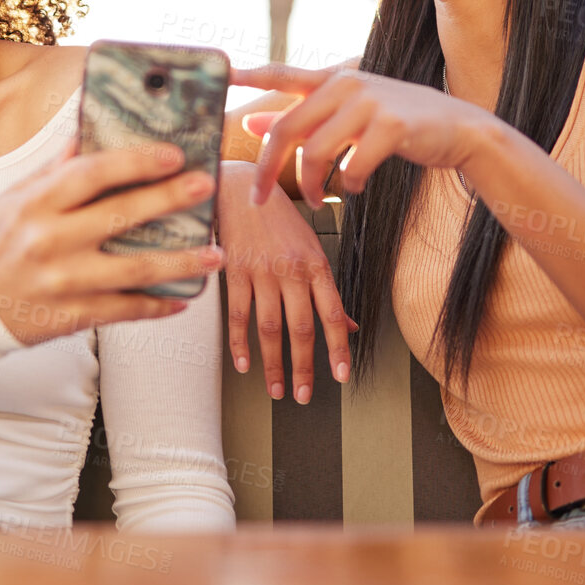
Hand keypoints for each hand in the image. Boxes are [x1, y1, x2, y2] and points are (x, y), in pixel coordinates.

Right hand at [0, 140, 223, 344]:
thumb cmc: (0, 243)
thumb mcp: (15, 199)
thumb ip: (54, 169)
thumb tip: (88, 131)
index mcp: (36, 204)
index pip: (92, 173)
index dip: (136, 162)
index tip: (173, 154)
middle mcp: (50, 241)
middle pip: (120, 215)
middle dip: (169, 199)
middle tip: (206, 186)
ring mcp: (64, 281)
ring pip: (135, 270)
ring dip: (181, 262)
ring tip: (216, 253)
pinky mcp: (74, 316)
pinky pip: (126, 310)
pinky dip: (158, 306)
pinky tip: (184, 298)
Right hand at [217, 161, 356, 403]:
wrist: (239, 188)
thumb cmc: (278, 219)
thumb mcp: (311, 248)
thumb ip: (327, 290)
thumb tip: (350, 325)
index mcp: (316, 265)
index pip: (333, 314)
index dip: (338, 348)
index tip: (341, 375)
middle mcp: (291, 270)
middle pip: (301, 328)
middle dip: (305, 367)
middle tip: (304, 395)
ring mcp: (261, 272)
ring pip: (270, 328)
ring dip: (274, 364)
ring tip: (277, 389)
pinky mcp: (234, 272)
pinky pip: (239, 315)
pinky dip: (240, 344)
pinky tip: (244, 365)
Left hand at [233, 63, 494, 208]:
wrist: (459, 129)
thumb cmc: (398, 123)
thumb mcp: (348, 114)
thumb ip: (302, 116)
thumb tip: (252, 120)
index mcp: (334, 79)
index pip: (283, 73)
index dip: (251, 74)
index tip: (222, 73)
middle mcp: (348, 83)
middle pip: (288, 127)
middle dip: (267, 168)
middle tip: (258, 197)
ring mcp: (371, 102)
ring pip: (316, 151)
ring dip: (309, 184)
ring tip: (315, 198)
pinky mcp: (392, 126)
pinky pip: (350, 166)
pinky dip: (347, 185)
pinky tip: (353, 187)